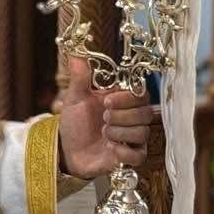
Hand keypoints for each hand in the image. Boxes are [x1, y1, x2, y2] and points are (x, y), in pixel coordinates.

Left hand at [57, 58, 153, 180]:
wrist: (67, 150)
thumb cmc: (75, 123)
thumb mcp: (75, 99)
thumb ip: (80, 79)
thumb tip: (76, 57)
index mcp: (122, 101)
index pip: (141, 94)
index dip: (127, 98)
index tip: (107, 101)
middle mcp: (131, 118)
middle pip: (146, 113)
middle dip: (122, 116)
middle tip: (104, 118)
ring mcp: (132, 138)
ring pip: (143, 133)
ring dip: (120, 133)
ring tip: (104, 133)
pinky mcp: (130, 157)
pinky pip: (139, 155)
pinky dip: (124, 152)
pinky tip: (110, 148)